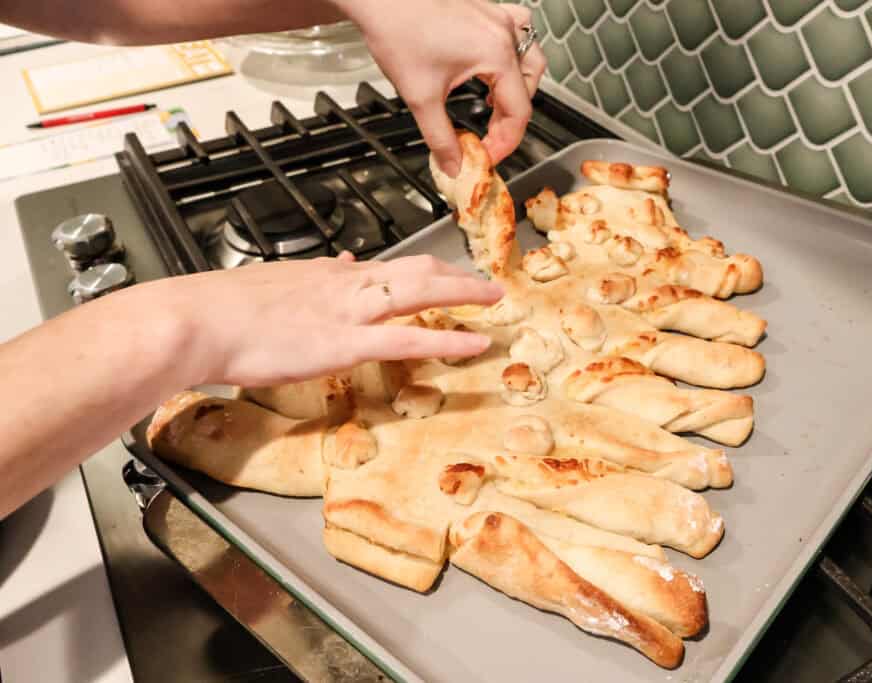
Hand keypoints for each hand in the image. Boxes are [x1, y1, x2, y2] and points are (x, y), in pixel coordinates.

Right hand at [154, 252, 502, 386]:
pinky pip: (408, 339)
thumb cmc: (221, 311)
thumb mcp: (273, 285)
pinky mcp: (344, 343)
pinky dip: (447, 340)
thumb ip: (311, 279)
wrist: (195, 320)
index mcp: (329, 275)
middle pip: (416, 269)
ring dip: (463, 293)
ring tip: (495, 299)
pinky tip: (475, 342)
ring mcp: (349, 312)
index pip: (389, 267)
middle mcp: (346, 284)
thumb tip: (341, 265)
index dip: (425, 271)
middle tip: (486, 283)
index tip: (446, 274)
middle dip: (456, 275)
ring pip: (421, 292)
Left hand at [344, 0, 545, 175]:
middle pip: (528, 87)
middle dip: (511, 119)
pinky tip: (496, 63)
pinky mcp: (485, 11)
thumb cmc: (398, 31)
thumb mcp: (421, 98)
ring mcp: (496, 17)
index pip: (519, 111)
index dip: (506, 142)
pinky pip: (518, 30)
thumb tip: (454, 165)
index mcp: (496, 54)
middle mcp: (503, 33)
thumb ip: (441, 139)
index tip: (488, 155)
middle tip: (489, 138)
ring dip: (519, 86)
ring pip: (529, 57)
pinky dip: (513, 53)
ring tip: (496, 106)